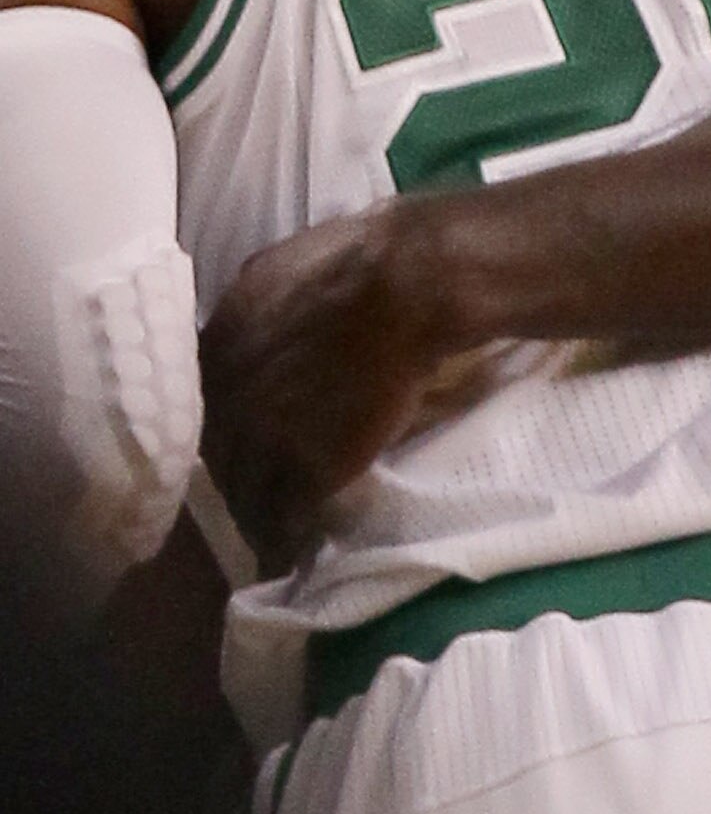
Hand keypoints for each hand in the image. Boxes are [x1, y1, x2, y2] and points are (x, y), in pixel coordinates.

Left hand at [199, 203, 445, 572]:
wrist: (405, 286)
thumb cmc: (358, 261)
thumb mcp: (278, 271)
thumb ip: (255, 311)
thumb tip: (255, 327)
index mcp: (218, 346)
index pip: (201, 407)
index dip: (223, 430)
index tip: (238, 446)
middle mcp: (228, 396)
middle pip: (218, 456)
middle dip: (233, 479)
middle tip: (251, 498)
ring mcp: (265, 435)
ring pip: (245, 493)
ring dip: (254, 517)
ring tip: (267, 536)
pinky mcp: (308, 468)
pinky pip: (285, 517)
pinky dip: (285, 537)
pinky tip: (289, 552)